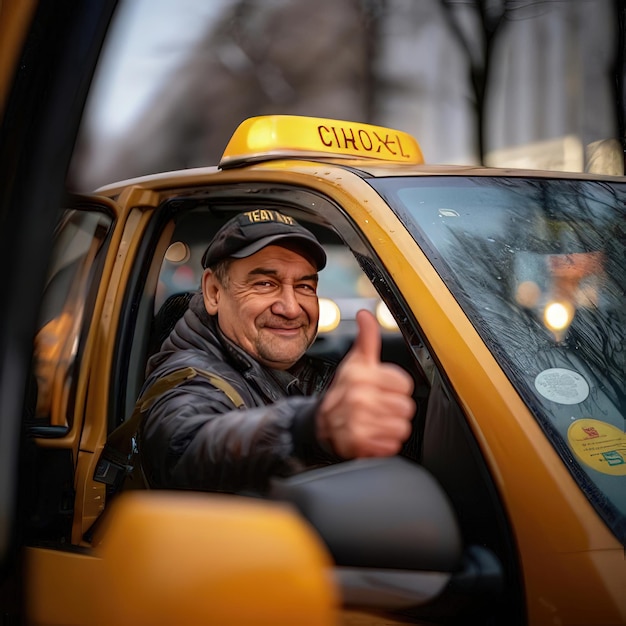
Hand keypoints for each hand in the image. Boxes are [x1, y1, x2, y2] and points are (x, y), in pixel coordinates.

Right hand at [316, 309, 414, 457]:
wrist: (319, 423)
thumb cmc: (343, 390)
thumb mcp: (355, 362)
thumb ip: (367, 338)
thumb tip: (365, 313)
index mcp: (361, 375)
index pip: (405, 385)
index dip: (396, 388)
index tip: (382, 389)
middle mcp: (358, 397)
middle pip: (406, 407)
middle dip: (395, 409)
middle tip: (378, 407)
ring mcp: (357, 421)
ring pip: (402, 427)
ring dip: (391, 427)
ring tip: (375, 421)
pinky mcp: (358, 444)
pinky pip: (391, 446)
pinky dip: (384, 444)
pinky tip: (372, 435)